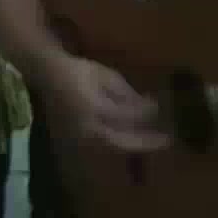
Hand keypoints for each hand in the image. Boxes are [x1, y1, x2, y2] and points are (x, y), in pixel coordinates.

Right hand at [41, 52, 172, 154]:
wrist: (49, 76)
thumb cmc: (80, 71)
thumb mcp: (107, 77)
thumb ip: (127, 95)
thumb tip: (151, 108)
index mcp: (95, 108)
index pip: (127, 117)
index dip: (146, 115)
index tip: (161, 109)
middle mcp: (88, 127)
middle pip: (122, 142)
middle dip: (146, 142)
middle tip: (168, 140)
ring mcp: (83, 136)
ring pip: (115, 146)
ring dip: (137, 144)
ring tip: (156, 141)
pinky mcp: (81, 138)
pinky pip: (106, 144)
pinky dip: (124, 142)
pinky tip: (137, 138)